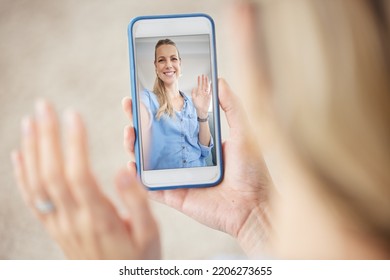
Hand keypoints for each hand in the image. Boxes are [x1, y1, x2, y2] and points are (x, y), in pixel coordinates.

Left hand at [11, 101, 159, 258]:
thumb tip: (124, 171)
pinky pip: (31, 200)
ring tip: (30, 121)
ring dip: (32, 150)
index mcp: (99, 218)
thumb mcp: (149, 233)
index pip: (79, 175)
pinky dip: (22, 175)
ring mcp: (59, 224)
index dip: (74, 143)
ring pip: (37, 184)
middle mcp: (73, 220)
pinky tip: (20, 154)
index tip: (73, 114)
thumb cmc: (136, 260)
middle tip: (44, 106)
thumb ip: (137, 203)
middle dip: (47, 137)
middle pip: (51, 174)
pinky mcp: (54, 227)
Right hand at [123, 79, 273, 256]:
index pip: (173, 122)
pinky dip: (138, 177)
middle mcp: (185, 158)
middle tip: (130, 104)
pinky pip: (151, 186)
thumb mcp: (243, 132)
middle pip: (156, 138)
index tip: (146, 93)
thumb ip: (231, 107)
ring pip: (148, 160)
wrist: (254, 206)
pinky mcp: (174, 195)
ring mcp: (178, 176)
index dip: (159, 108)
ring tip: (129, 130)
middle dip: (140, 121)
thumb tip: (219, 80)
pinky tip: (131, 163)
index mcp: (199, 143)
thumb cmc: (252, 170)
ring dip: (134, 145)